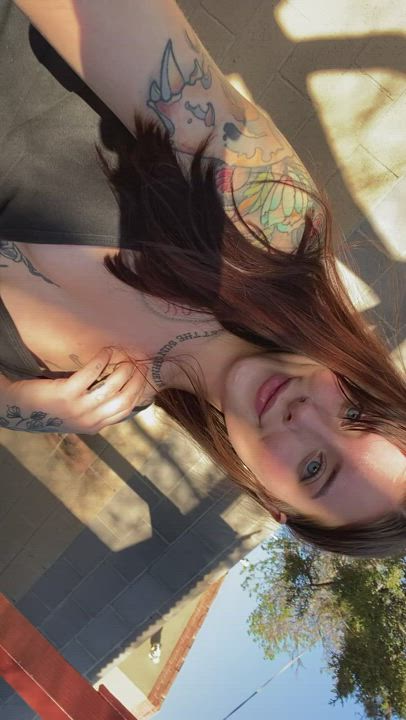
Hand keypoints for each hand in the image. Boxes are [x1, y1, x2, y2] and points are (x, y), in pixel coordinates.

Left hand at [1, 348, 150, 433]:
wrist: (17, 408)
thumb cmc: (48, 407)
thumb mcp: (77, 414)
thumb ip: (97, 408)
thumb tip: (121, 388)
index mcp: (94, 426)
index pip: (127, 410)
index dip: (138, 391)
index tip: (142, 376)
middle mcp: (89, 420)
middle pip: (125, 399)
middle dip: (135, 379)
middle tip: (136, 363)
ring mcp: (78, 408)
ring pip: (112, 387)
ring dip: (122, 368)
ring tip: (122, 356)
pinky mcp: (66, 394)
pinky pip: (92, 373)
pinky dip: (102, 360)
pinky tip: (105, 352)